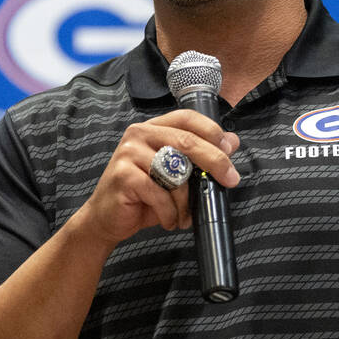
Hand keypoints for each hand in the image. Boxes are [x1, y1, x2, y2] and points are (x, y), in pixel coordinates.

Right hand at [74, 109, 239, 245]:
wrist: (106, 218)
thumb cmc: (143, 196)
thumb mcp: (175, 174)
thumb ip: (199, 156)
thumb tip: (232, 142)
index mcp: (153, 128)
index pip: (187, 118)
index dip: (212, 131)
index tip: (229, 150)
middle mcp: (139, 134)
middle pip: (186, 142)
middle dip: (214, 162)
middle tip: (230, 180)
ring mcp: (129, 153)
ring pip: (176, 173)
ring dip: (187, 200)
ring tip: (185, 214)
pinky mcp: (123, 176)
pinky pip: (160, 194)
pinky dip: (170, 212)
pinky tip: (169, 220)